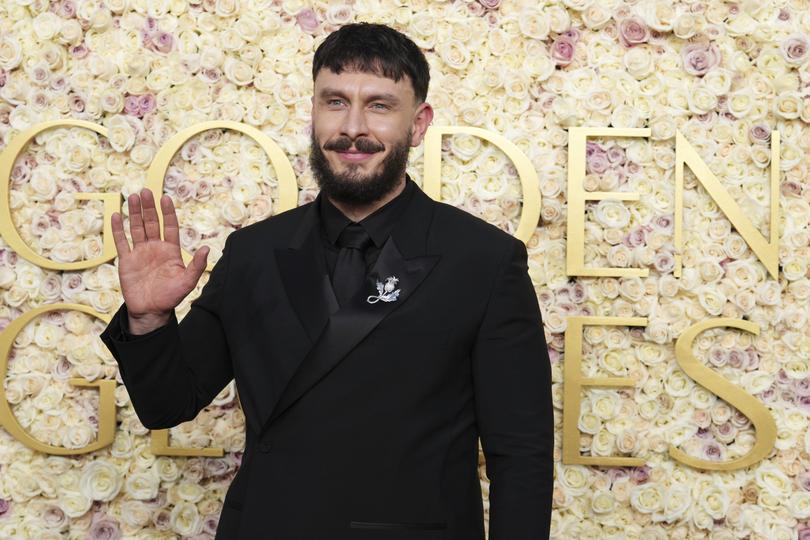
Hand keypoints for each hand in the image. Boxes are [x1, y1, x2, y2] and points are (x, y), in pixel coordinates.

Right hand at [112, 189, 208, 334]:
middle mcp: (155, 248)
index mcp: (171, 250)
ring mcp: (140, 253)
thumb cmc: (171, 297)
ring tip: (132, 197)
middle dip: (148, 208)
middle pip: (151, 223)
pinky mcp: (126, 260)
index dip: (167, 212)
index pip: (169, 226)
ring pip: (136, 228)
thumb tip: (207, 248)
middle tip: (145, 191)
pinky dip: (118, 229)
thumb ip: (197, 265)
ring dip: (134, 213)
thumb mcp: (187, 281)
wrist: (151, 311)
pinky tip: (116, 215)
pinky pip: (122, 242)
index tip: (164, 198)